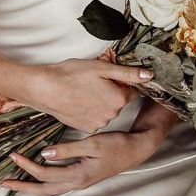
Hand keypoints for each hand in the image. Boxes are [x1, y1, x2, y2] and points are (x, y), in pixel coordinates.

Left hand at [0, 128, 164, 195]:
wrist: (135, 150)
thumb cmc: (116, 145)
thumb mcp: (92, 144)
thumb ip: (68, 149)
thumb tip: (45, 154)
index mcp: (78, 176)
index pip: (45, 173)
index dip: (27, 165)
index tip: (14, 155)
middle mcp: (77, 183)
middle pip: (44, 190)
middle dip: (23, 186)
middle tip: (4, 183)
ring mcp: (80, 183)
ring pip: (50, 189)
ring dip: (32, 186)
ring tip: (16, 183)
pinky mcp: (82, 178)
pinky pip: (58, 184)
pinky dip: (44, 183)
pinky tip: (39, 178)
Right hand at [14, 59, 152, 132]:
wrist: (45, 89)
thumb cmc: (71, 74)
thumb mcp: (102, 68)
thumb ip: (128, 73)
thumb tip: (150, 75)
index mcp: (119, 98)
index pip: (132, 90)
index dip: (122, 81)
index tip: (110, 77)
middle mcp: (112, 115)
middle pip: (119, 101)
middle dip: (111, 92)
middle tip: (93, 82)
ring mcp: (99, 124)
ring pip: (107, 110)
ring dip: (100, 102)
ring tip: (83, 91)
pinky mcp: (86, 128)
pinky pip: (95, 118)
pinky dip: (90, 111)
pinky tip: (79, 102)